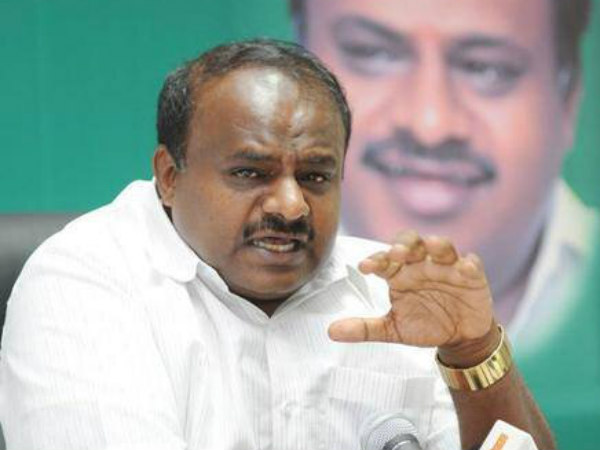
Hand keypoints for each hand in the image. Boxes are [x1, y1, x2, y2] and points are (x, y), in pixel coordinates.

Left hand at [329, 231, 494, 351]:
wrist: (458, 339)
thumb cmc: (424, 326)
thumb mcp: (393, 329)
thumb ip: (364, 328)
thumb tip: (331, 332)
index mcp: (399, 273)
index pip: (384, 260)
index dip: (375, 261)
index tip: (364, 268)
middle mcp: (421, 265)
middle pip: (411, 243)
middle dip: (404, 244)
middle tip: (396, 253)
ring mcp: (446, 267)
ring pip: (441, 247)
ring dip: (436, 244)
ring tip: (431, 245)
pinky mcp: (471, 276)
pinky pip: (471, 264)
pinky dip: (469, 263)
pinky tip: (466, 266)